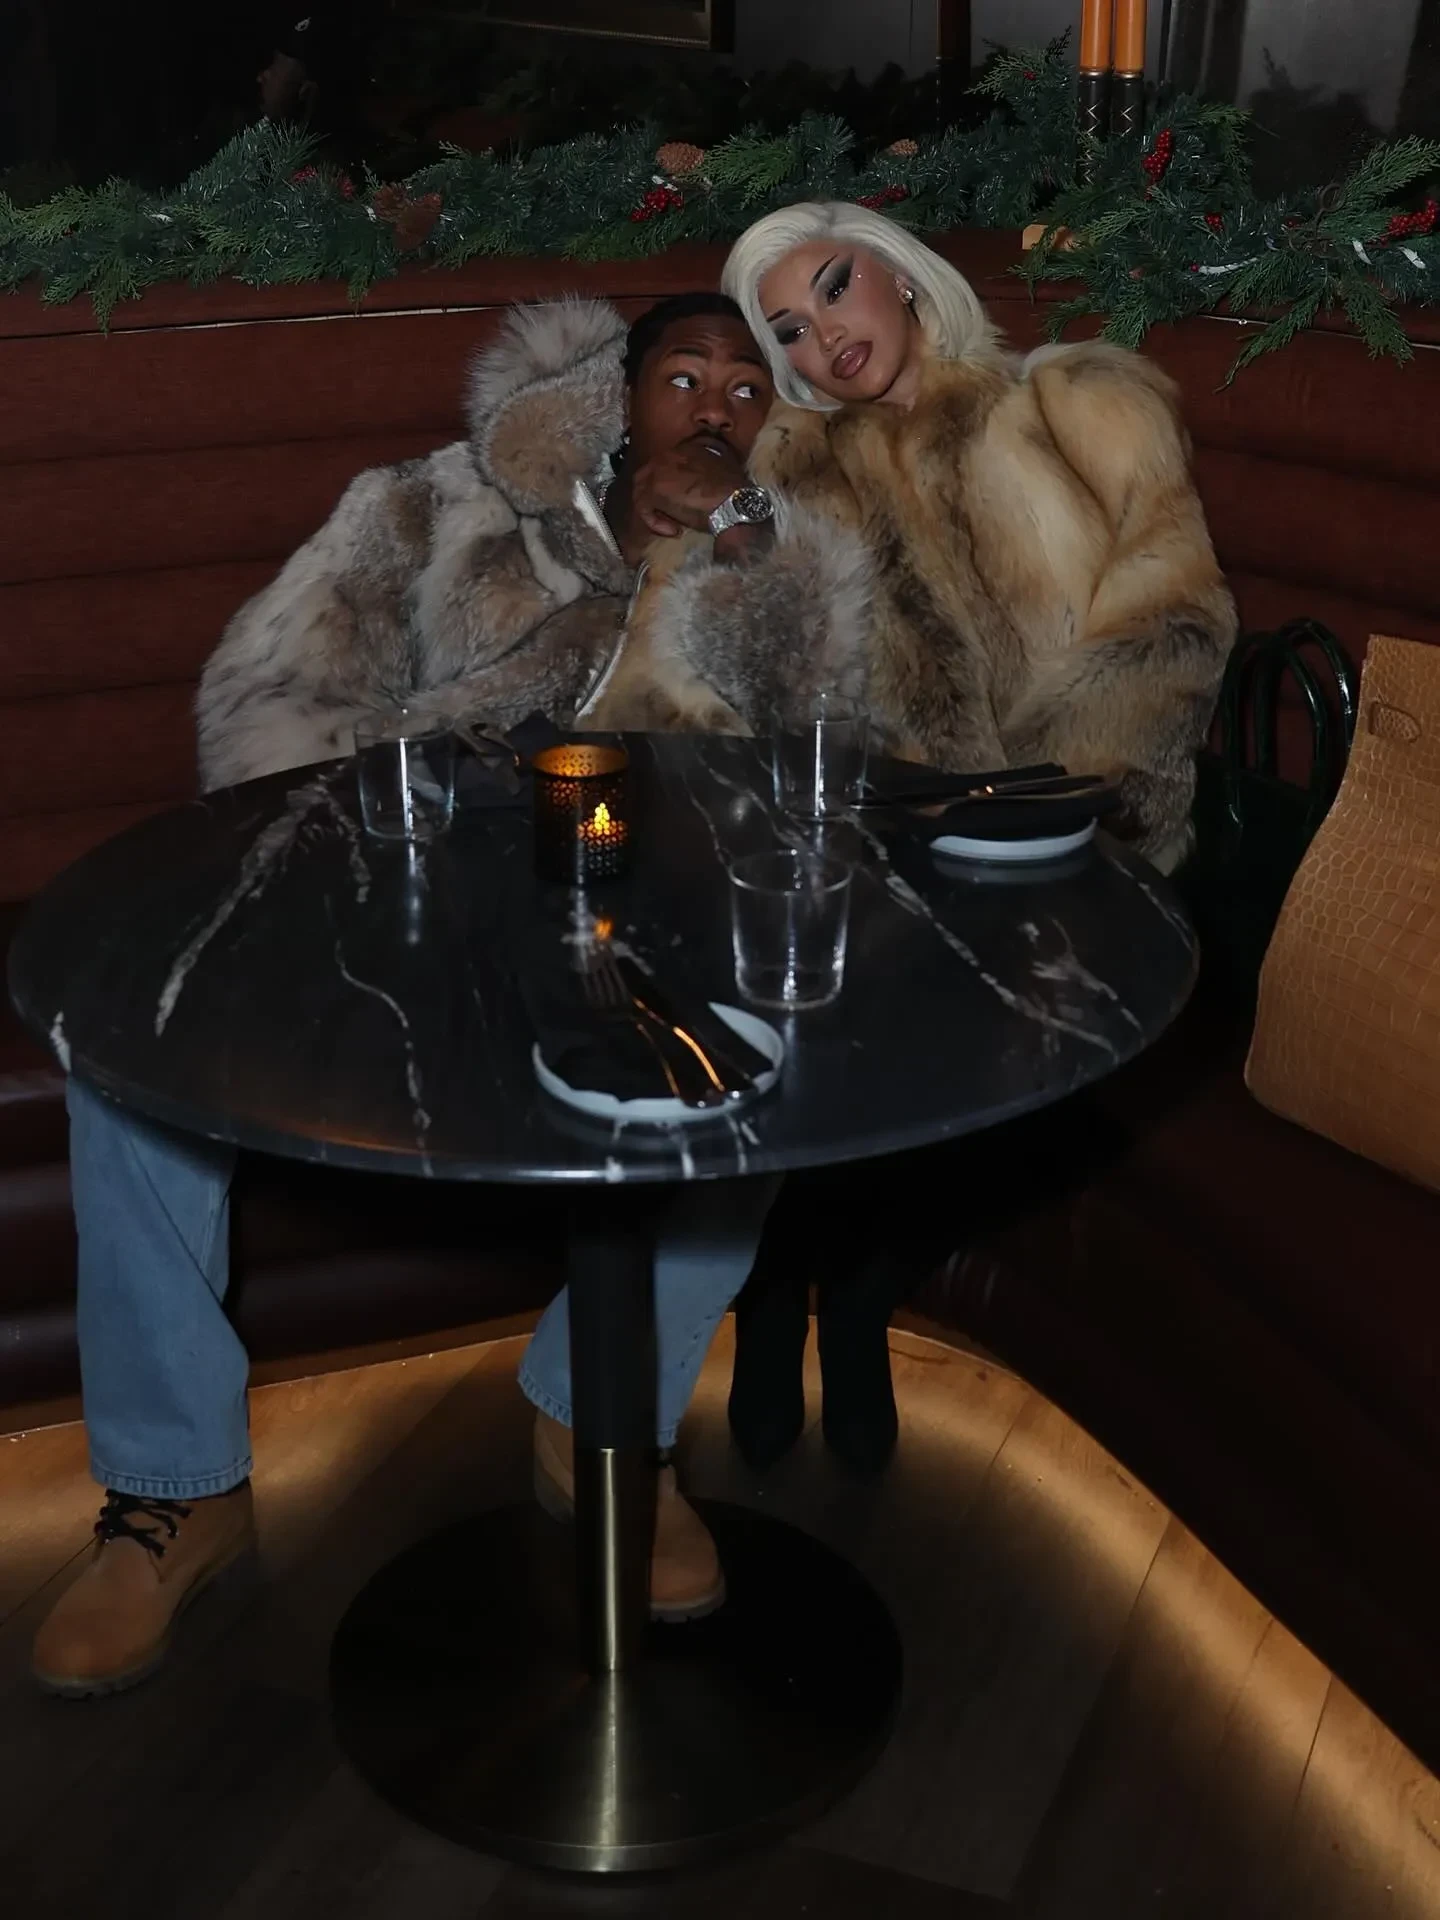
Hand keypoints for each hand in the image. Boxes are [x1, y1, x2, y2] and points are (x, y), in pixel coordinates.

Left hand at [629, 439, 746, 539]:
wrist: (735, 503)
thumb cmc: (734, 492)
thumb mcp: (724, 468)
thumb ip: (711, 465)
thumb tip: (707, 473)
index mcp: (686, 447)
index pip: (666, 465)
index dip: (670, 485)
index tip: (681, 501)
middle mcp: (668, 454)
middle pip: (648, 476)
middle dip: (655, 496)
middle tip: (670, 513)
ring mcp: (657, 471)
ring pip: (642, 491)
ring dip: (656, 510)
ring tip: (673, 524)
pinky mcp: (653, 490)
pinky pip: (644, 508)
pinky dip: (655, 522)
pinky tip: (673, 531)